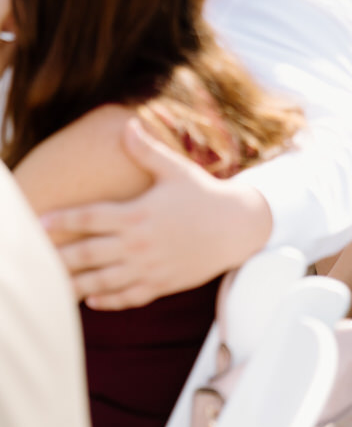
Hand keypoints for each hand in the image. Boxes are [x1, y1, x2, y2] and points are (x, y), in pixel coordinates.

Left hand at [41, 118, 272, 309]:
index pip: (92, 218)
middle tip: (39, 259)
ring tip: (55, 287)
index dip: (65, 220)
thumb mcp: (176, 169)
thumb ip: (147, 151)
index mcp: (139, 213)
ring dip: (77, 285)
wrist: (237, 227)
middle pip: (90, 254)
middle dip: (61, 257)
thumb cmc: (204, 194)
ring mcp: (150, 267)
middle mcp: (140, 243)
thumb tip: (129, 125)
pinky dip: (107, 300)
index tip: (42, 223)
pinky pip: (128, 297)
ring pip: (103, 281)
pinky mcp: (161, 284)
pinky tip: (91, 298)